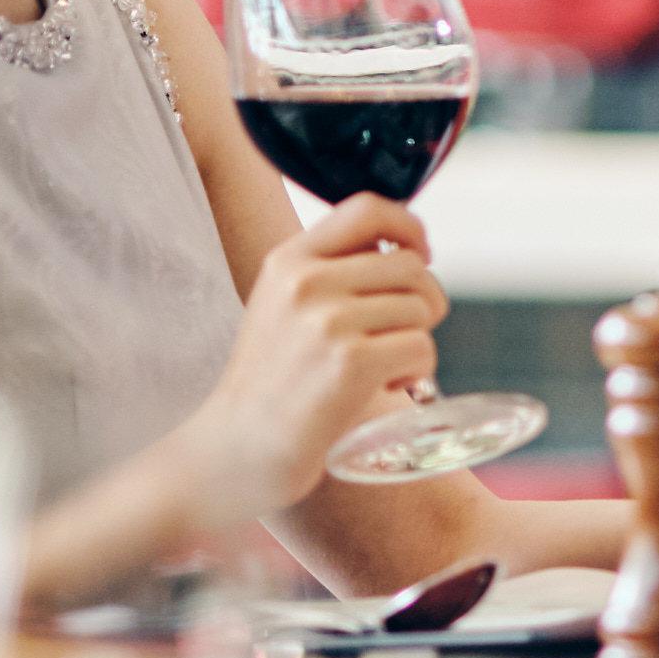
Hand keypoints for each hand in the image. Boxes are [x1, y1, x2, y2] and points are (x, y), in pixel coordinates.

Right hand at [206, 196, 448, 513]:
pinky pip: (422, 349)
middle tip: (401, 335)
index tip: (420, 252)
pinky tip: (382, 388)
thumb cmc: (269, 385)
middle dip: (423, 301)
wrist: (235, 449)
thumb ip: (329, 271)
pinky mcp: (351, 363)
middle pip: (410, 265)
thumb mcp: (281, 305)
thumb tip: (405, 251)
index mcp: (288, 259)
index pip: (367, 208)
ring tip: (380, 369)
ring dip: (415, 342)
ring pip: (422, 308)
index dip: (409, 226)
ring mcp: (329, 321)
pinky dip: (415, 374)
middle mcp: (307, 281)